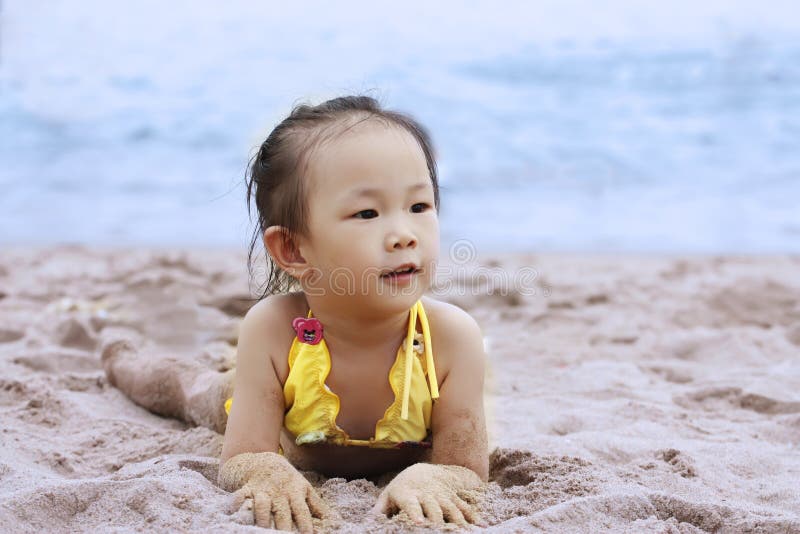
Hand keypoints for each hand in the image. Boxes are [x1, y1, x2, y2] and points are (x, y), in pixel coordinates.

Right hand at [218, 452, 336, 532]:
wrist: (264, 461)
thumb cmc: (287, 480)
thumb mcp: (304, 489)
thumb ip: (317, 506)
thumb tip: (333, 520)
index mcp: (295, 493)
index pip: (301, 511)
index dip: (305, 524)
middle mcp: (279, 493)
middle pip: (282, 512)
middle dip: (283, 526)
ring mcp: (262, 490)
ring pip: (261, 505)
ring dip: (261, 518)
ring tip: (262, 529)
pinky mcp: (247, 489)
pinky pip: (240, 496)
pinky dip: (235, 502)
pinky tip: (232, 511)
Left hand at [371, 463, 485, 527]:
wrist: (423, 470)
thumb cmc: (402, 488)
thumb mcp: (388, 495)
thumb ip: (379, 510)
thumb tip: (367, 523)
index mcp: (408, 494)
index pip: (411, 504)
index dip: (415, 513)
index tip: (419, 523)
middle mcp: (426, 495)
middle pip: (434, 509)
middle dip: (438, 521)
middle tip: (441, 532)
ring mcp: (442, 496)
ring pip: (451, 509)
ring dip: (458, 521)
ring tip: (463, 532)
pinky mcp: (453, 498)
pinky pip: (464, 507)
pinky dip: (472, 517)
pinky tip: (480, 526)